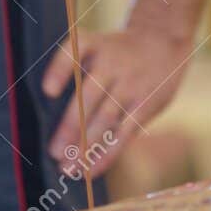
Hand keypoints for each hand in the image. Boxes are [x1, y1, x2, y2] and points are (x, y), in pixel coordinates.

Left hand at [41, 23, 193, 173]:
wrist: (162, 41)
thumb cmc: (116, 52)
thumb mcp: (97, 45)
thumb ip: (76, 72)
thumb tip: (54, 120)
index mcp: (93, 45)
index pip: (73, 54)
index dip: (60, 72)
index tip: (48, 91)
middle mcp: (111, 63)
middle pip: (89, 97)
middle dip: (71, 127)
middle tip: (55, 151)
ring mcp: (130, 84)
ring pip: (106, 119)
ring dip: (86, 147)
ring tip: (68, 168)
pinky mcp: (144, 104)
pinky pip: (124, 133)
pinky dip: (106, 154)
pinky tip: (91, 170)